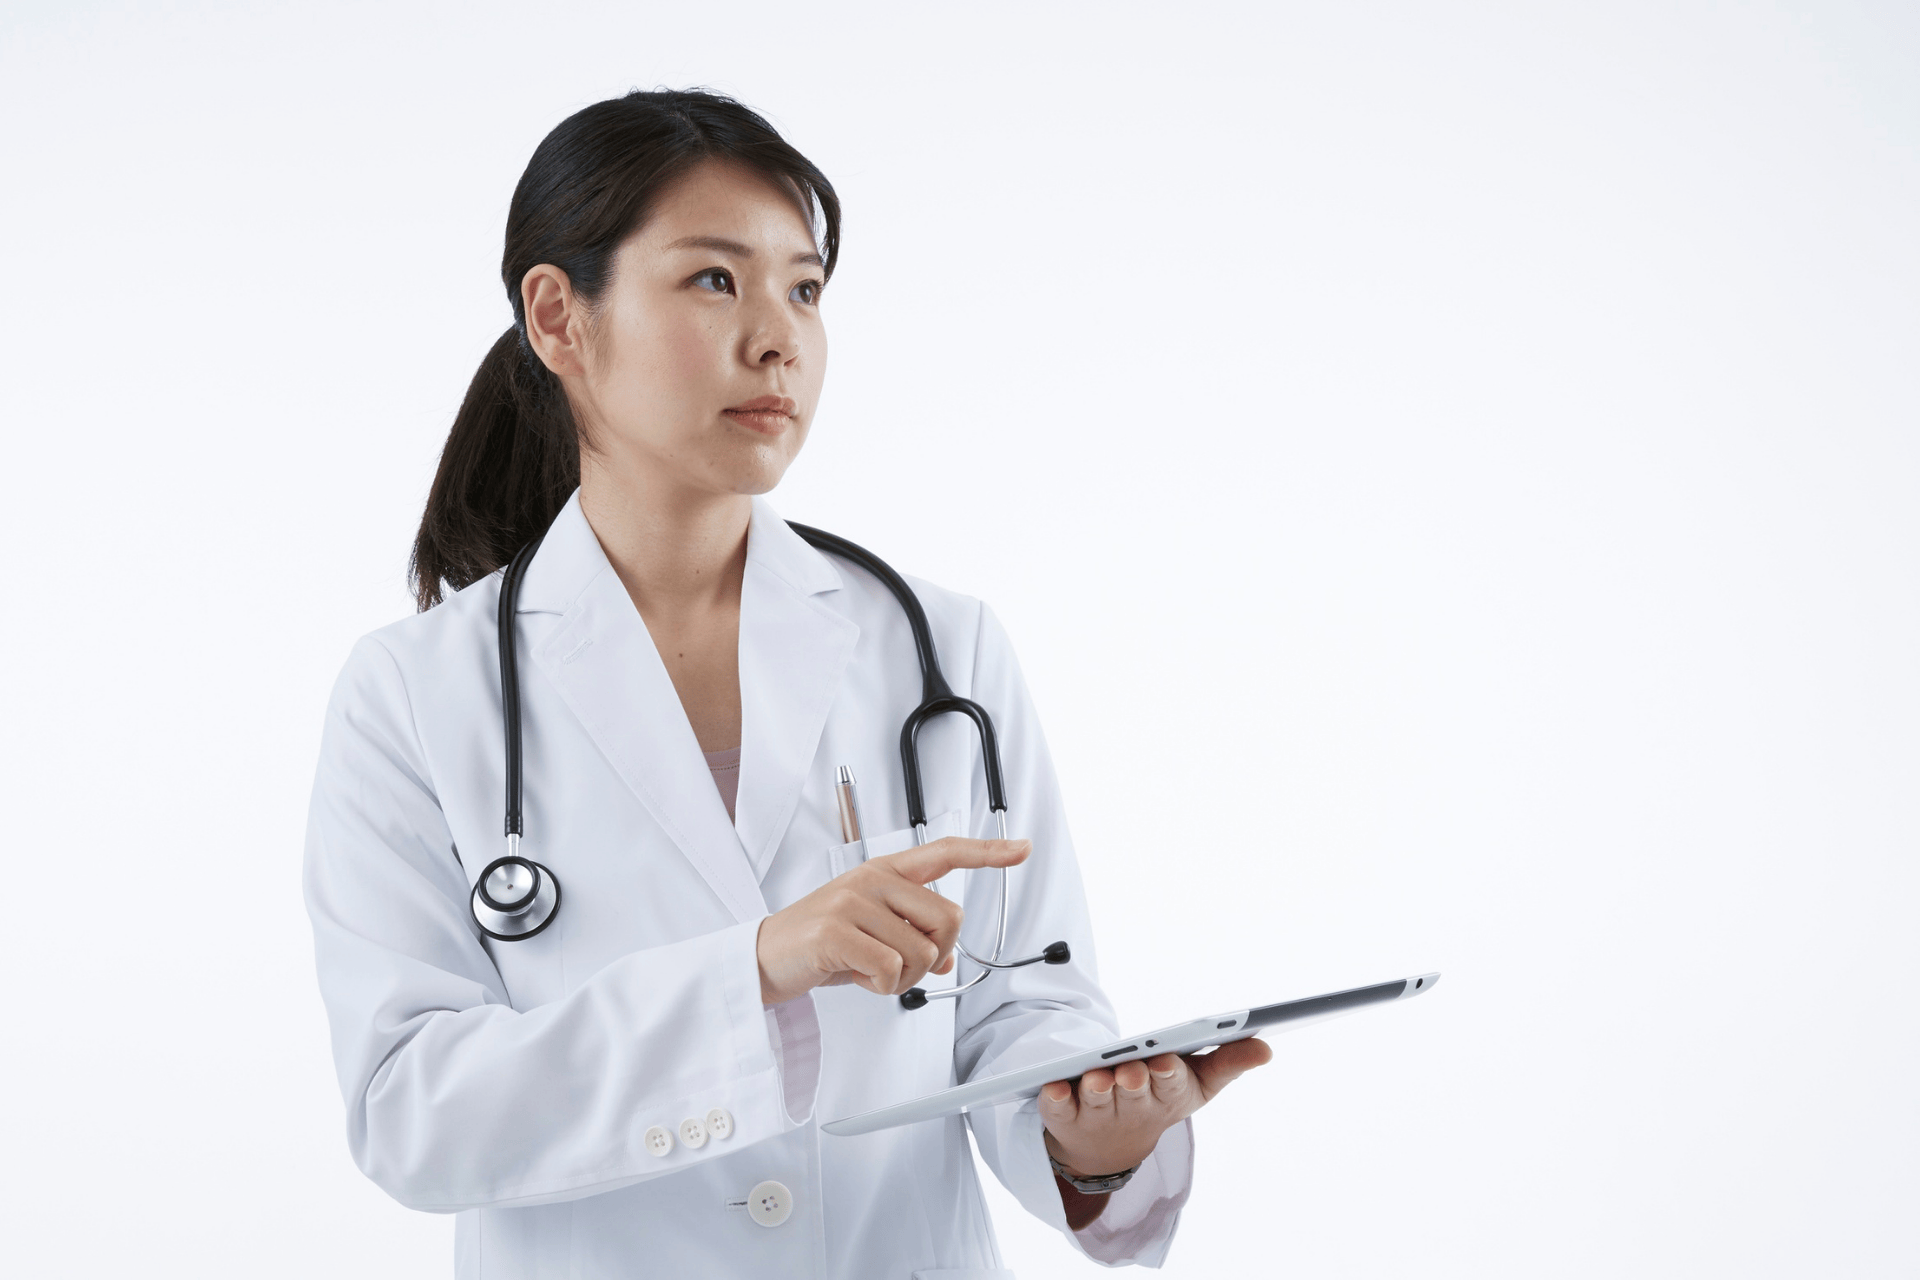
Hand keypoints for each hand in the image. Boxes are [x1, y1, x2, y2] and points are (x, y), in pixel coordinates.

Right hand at [756, 837, 1030, 1004]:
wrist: (765, 957)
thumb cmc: (821, 945)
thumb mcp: (871, 934)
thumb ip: (909, 936)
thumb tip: (946, 959)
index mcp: (885, 872)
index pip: (945, 852)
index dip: (987, 853)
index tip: (1022, 849)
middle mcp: (874, 879)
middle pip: (948, 920)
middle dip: (931, 955)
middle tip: (893, 964)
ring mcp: (855, 901)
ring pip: (922, 953)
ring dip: (901, 978)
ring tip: (866, 969)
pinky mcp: (838, 930)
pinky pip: (891, 971)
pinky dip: (879, 986)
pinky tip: (854, 975)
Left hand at [1040, 1038, 1273, 1209]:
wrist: (1108, 1149)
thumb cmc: (1159, 1099)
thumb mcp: (1196, 1083)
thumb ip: (1229, 1061)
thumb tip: (1265, 1047)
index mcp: (1166, 1097)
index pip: (1171, 1086)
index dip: (1168, 1075)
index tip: (1167, 1061)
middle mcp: (1132, 1108)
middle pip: (1133, 1095)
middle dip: (1133, 1083)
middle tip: (1132, 1070)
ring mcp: (1097, 1114)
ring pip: (1096, 1101)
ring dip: (1096, 1090)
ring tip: (1097, 1076)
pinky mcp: (1064, 1116)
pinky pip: (1057, 1110)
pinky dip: (1055, 1099)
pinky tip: (1052, 1086)